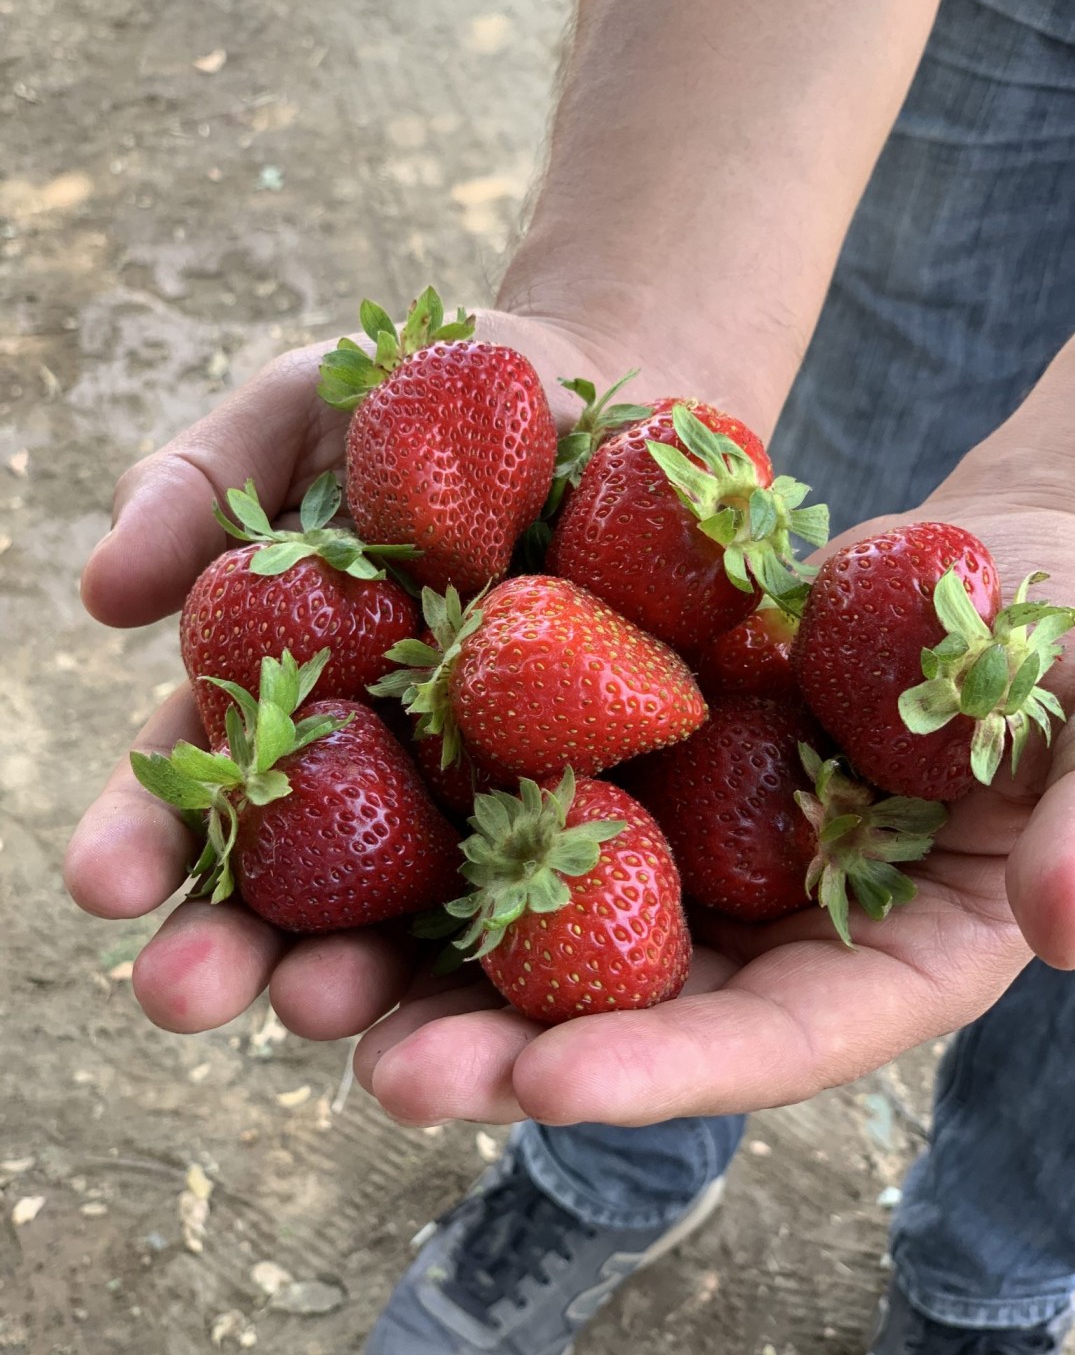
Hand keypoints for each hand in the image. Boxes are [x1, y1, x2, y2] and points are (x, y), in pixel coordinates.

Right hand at [63, 306, 689, 1039]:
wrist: (605, 398)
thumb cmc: (435, 400)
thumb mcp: (306, 409)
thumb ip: (200, 484)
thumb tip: (101, 594)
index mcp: (285, 698)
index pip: (197, 786)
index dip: (143, 833)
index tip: (99, 881)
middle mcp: (374, 773)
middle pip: (292, 885)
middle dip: (231, 947)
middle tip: (183, 995)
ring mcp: (484, 797)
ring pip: (415, 918)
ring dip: (363, 980)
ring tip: (328, 1018)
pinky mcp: (591, 799)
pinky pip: (570, 880)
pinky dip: (538, 941)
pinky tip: (516, 991)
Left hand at [350, 343, 1074, 1127]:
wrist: (995, 566)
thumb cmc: (1074, 645)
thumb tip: (1056, 929)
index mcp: (886, 960)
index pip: (777, 1040)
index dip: (670, 1071)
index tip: (548, 1089)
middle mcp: (772, 927)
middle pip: (639, 1011)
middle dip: (511, 1053)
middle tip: (387, 1073)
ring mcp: (700, 844)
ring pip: (559, 922)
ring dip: (439, 961)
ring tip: (314, 984)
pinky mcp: (642, 760)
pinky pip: (543, 792)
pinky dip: (452, 820)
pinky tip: (342, 830)